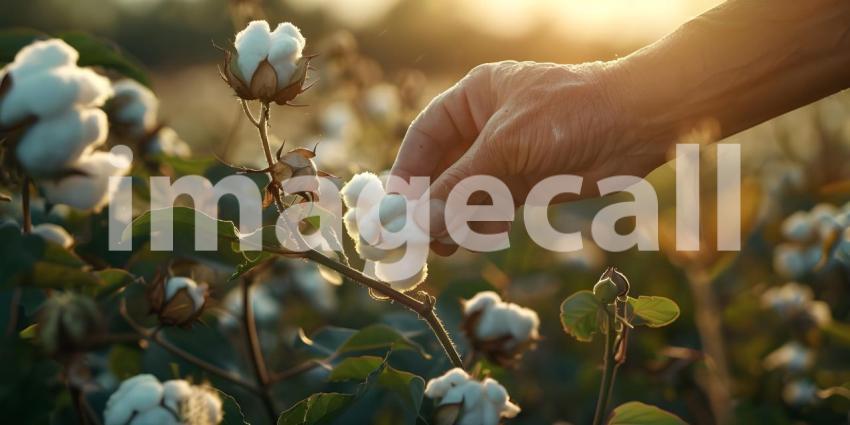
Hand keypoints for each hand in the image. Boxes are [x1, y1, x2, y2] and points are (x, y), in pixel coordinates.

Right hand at [388, 60, 665, 254]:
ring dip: (457, 217)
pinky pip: (493, 205)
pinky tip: (486, 232)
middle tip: (419, 238)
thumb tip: (419, 223)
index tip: (397, 207)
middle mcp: (487, 124)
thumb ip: (460, 187)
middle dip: (432, 202)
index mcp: (475, 98)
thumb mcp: (506, 149)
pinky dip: (485, 221)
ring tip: (450, 242)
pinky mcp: (529, 180)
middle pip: (443, 167)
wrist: (639, 123)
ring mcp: (508, 154)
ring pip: (467, 191)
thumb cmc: (569, 116)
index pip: (426, 135)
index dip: (408, 169)